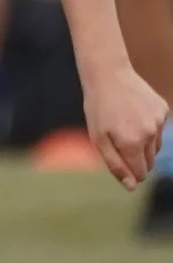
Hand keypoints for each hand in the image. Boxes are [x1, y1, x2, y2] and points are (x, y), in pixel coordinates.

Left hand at [84, 61, 168, 191]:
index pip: (141, 174)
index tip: (120, 162)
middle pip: (150, 163)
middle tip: (119, 141)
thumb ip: (116, 166)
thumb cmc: (98, 109)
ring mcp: (159, 121)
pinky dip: (149, 127)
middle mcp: (150, 134)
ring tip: (126, 127)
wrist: (109, 75)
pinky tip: (135, 114)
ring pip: (156, 147)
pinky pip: (159, 129)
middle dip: (136, 159)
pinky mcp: (164, 110)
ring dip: (143, 144)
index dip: (130, 172)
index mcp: (132, 143)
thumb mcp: (98, 140)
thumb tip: (132, 187)